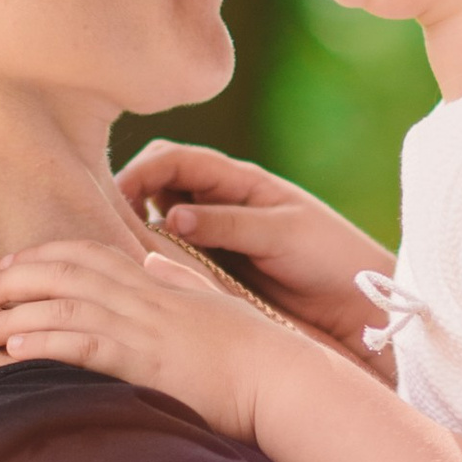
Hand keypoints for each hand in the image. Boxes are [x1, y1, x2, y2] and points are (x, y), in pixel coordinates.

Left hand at [0, 237, 289, 439]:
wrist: (282, 380)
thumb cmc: (254, 351)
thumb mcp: (212, 303)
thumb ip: (178, 281)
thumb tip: (153, 264)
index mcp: (157, 283)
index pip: (89, 254)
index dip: (44, 254)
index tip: (9, 263)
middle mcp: (144, 298)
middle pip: (63, 273)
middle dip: (10, 280)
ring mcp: (144, 329)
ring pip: (63, 307)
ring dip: (13, 315)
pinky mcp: (145, 363)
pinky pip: (84, 345)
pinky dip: (45, 342)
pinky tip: (15, 347)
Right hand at [117, 139, 396, 358]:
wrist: (358, 302)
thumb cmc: (329, 258)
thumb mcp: (282, 234)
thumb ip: (228, 224)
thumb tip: (170, 214)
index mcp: (237, 180)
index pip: (172, 159)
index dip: (138, 172)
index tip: (115, 199)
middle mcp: (219, 201)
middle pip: (155, 183)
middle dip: (125, 197)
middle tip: (102, 228)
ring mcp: (213, 233)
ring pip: (157, 219)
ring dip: (134, 229)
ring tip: (113, 254)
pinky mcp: (213, 266)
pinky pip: (172, 255)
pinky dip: (152, 258)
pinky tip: (139, 276)